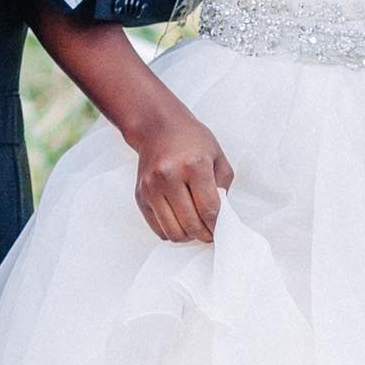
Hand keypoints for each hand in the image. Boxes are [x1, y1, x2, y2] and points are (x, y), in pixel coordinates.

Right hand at [129, 102, 233, 242]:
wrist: (158, 128)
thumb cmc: (192, 141)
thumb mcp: (218, 157)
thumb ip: (223, 187)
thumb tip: (220, 217)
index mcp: (194, 165)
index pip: (209, 210)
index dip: (217, 226)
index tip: (221, 229)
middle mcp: (169, 176)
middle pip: (191, 224)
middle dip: (204, 235)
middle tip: (210, 233)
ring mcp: (152, 187)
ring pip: (173, 232)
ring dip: (188, 236)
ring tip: (195, 227)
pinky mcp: (141, 196)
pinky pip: (159, 229)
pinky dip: (172, 231)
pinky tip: (180, 221)